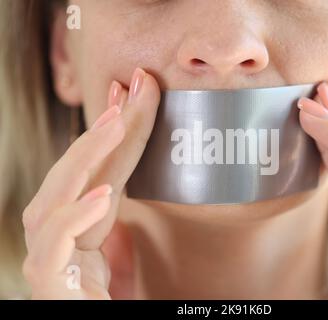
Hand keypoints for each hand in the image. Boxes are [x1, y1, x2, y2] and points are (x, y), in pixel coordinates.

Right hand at [21, 68, 159, 298]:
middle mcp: (53, 234)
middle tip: (130, 92)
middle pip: (71, 175)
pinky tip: (103, 195)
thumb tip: (113, 184)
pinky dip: (75, 216)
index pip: (93, 169)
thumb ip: (115, 219)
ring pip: (53, 200)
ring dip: (84, 156)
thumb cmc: (103, 297)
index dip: (109, 130)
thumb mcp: (115, 249)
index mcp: (73, 223)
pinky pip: (55, 244)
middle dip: (99, 131)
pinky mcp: (48, 281)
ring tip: (116, 123)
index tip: (129, 92)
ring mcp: (45, 256)